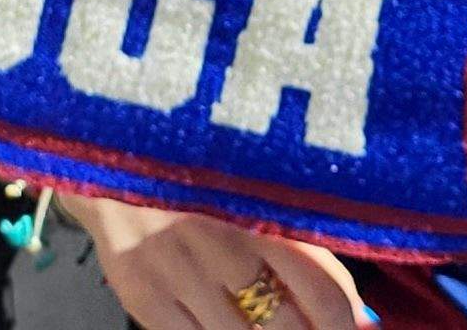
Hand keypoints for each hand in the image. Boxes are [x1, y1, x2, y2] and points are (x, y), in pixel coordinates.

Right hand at [68, 195, 361, 329]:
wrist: (108, 153)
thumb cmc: (199, 177)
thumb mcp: (254, 193)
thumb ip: (305, 248)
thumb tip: (359, 316)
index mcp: (261, 206)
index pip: (325, 288)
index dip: (344, 322)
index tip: (351, 328)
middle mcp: (224, 238)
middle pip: (286, 325)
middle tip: (297, 325)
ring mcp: (179, 271)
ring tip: (256, 322)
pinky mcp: (143, 294)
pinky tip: (218, 324)